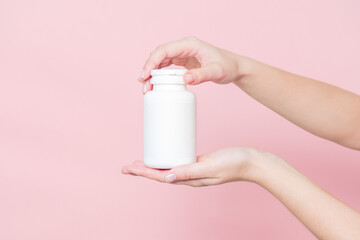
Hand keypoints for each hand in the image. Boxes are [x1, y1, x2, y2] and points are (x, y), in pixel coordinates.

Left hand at [121, 147, 276, 186]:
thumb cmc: (234, 163)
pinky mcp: (199, 161)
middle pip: (161, 173)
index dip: (144, 173)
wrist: (252, 161)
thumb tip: (168, 176)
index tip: (130, 168)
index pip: (162, 177)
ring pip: (169, 167)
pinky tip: (166, 153)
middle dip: (144, 170)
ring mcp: (194, 168)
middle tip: (128, 166)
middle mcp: (190, 175)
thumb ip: (190, 171)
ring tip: (141, 162)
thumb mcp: (211, 166)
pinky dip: (168, 158)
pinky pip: (179, 159)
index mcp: (190, 178)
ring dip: (154, 165)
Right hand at [138, 37, 252, 93]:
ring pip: (161, 60)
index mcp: (189, 44)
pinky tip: (154, 83)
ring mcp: (182, 53)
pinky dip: (158, 74)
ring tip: (147, 87)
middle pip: (159, 55)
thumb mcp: (216, 72)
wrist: (234, 68)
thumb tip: (185, 80)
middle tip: (144, 86)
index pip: (165, 50)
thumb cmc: (227, 67)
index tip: (145, 75)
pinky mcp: (183, 61)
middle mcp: (184, 47)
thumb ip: (202, 75)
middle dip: (149, 69)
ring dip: (151, 72)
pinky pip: (166, 65)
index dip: (152, 61)